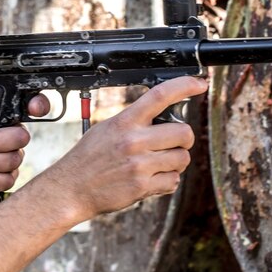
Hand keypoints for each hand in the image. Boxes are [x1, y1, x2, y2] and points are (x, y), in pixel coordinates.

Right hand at [39, 75, 207, 220]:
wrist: (72, 188)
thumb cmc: (89, 158)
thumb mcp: (107, 128)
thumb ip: (134, 121)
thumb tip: (164, 115)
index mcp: (125, 121)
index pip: (160, 96)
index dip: (184, 86)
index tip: (199, 84)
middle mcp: (134, 141)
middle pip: (184, 132)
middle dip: (184, 139)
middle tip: (173, 144)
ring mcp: (139, 164)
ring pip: (182, 158)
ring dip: (175, 162)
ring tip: (156, 164)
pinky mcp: (142, 186)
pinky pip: (173, 181)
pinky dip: (167, 181)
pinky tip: (150, 179)